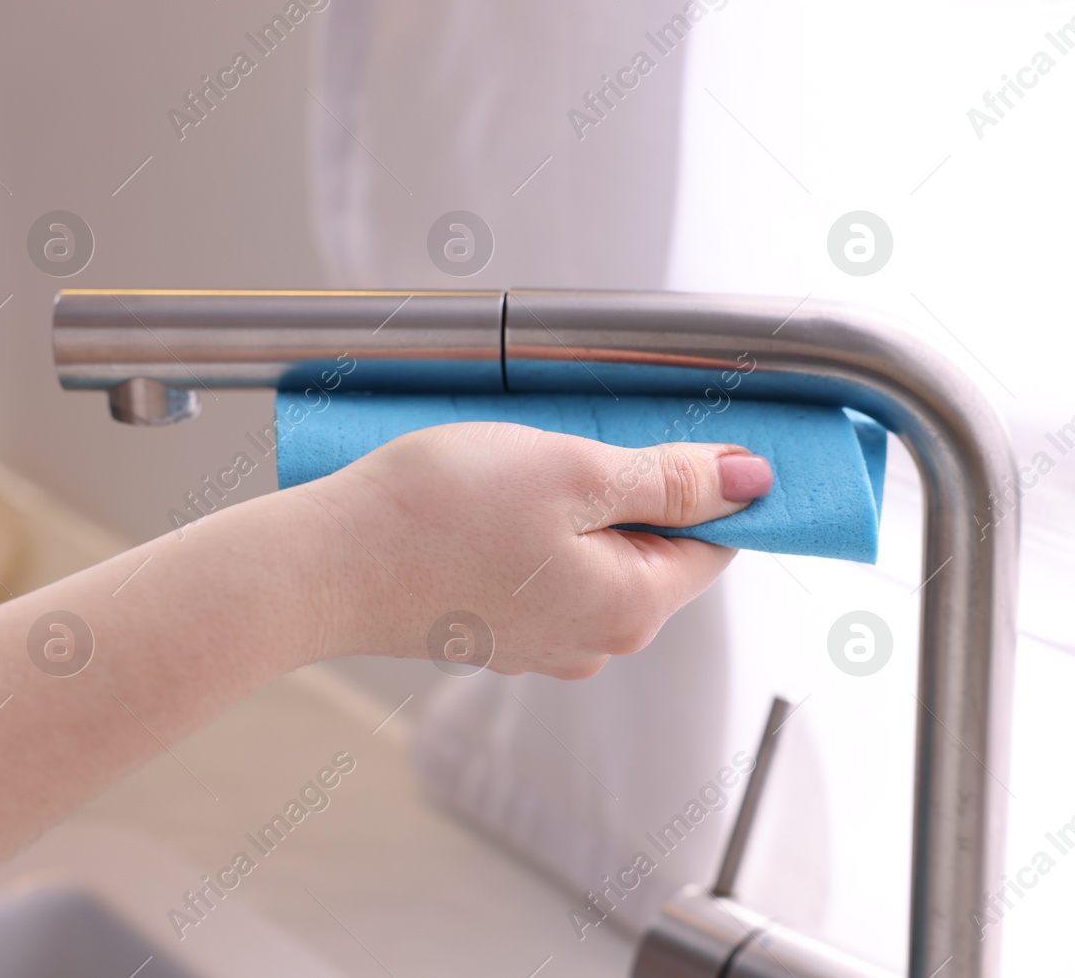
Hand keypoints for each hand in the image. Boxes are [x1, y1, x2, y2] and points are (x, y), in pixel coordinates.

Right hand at [305, 422, 773, 677]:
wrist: (319, 564)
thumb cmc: (439, 513)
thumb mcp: (575, 472)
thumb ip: (671, 480)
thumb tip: (754, 482)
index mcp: (631, 609)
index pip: (715, 544)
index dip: (708, 483)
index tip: (674, 431)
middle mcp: (595, 642)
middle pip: (656, 550)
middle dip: (636, 488)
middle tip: (580, 436)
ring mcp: (542, 643)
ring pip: (597, 556)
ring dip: (581, 505)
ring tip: (527, 462)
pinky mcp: (496, 630)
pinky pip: (546, 571)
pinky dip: (537, 530)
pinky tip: (495, 495)